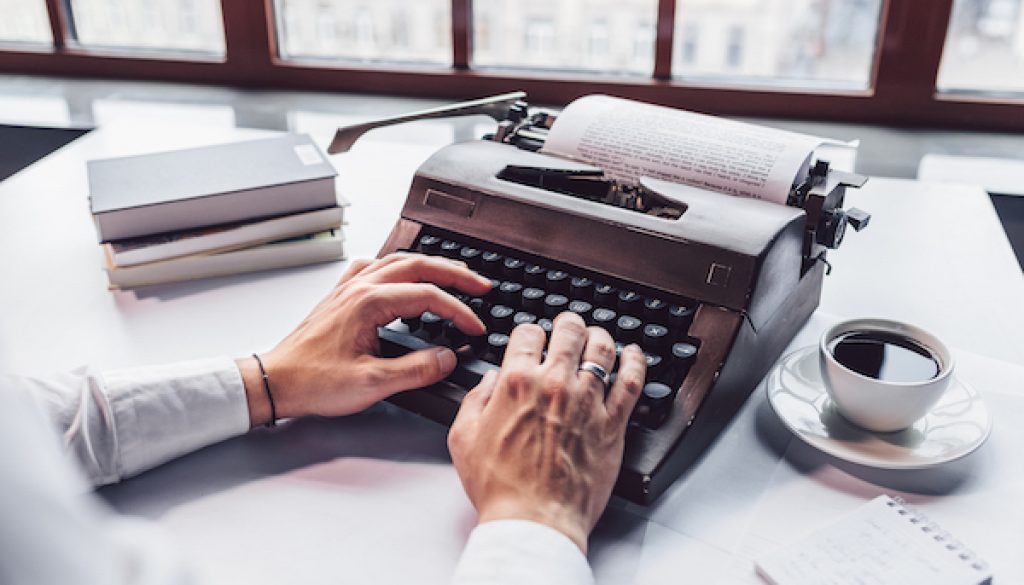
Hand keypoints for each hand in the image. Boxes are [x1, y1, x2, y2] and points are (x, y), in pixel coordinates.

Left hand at [238, 253, 491, 426]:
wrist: (276, 381)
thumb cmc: (314, 381)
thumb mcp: (372, 383)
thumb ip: (416, 369)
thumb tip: (447, 357)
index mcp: (370, 303)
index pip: (429, 295)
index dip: (459, 311)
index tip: (475, 327)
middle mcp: (360, 288)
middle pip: (418, 265)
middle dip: (455, 273)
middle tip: (480, 285)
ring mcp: (349, 289)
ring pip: (398, 262)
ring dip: (430, 266)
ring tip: (454, 276)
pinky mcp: (342, 297)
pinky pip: (375, 268)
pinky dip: (397, 268)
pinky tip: (403, 276)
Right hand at [447, 313, 646, 552]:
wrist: (534, 520)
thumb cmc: (500, 487)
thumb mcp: (463, 439)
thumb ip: (475, 401)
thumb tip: (489, 382)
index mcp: (518, 383)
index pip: (528, 334)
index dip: (529, 332)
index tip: (532, 339)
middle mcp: (556, 385)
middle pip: (570, 332)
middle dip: (568, 323)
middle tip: (569, 325)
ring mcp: (588, 402)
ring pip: (603, 350)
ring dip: (599, 336)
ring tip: (597, 336)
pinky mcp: (612, 424)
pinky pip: (632, 382)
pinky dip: (635, 361)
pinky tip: (633, 355)